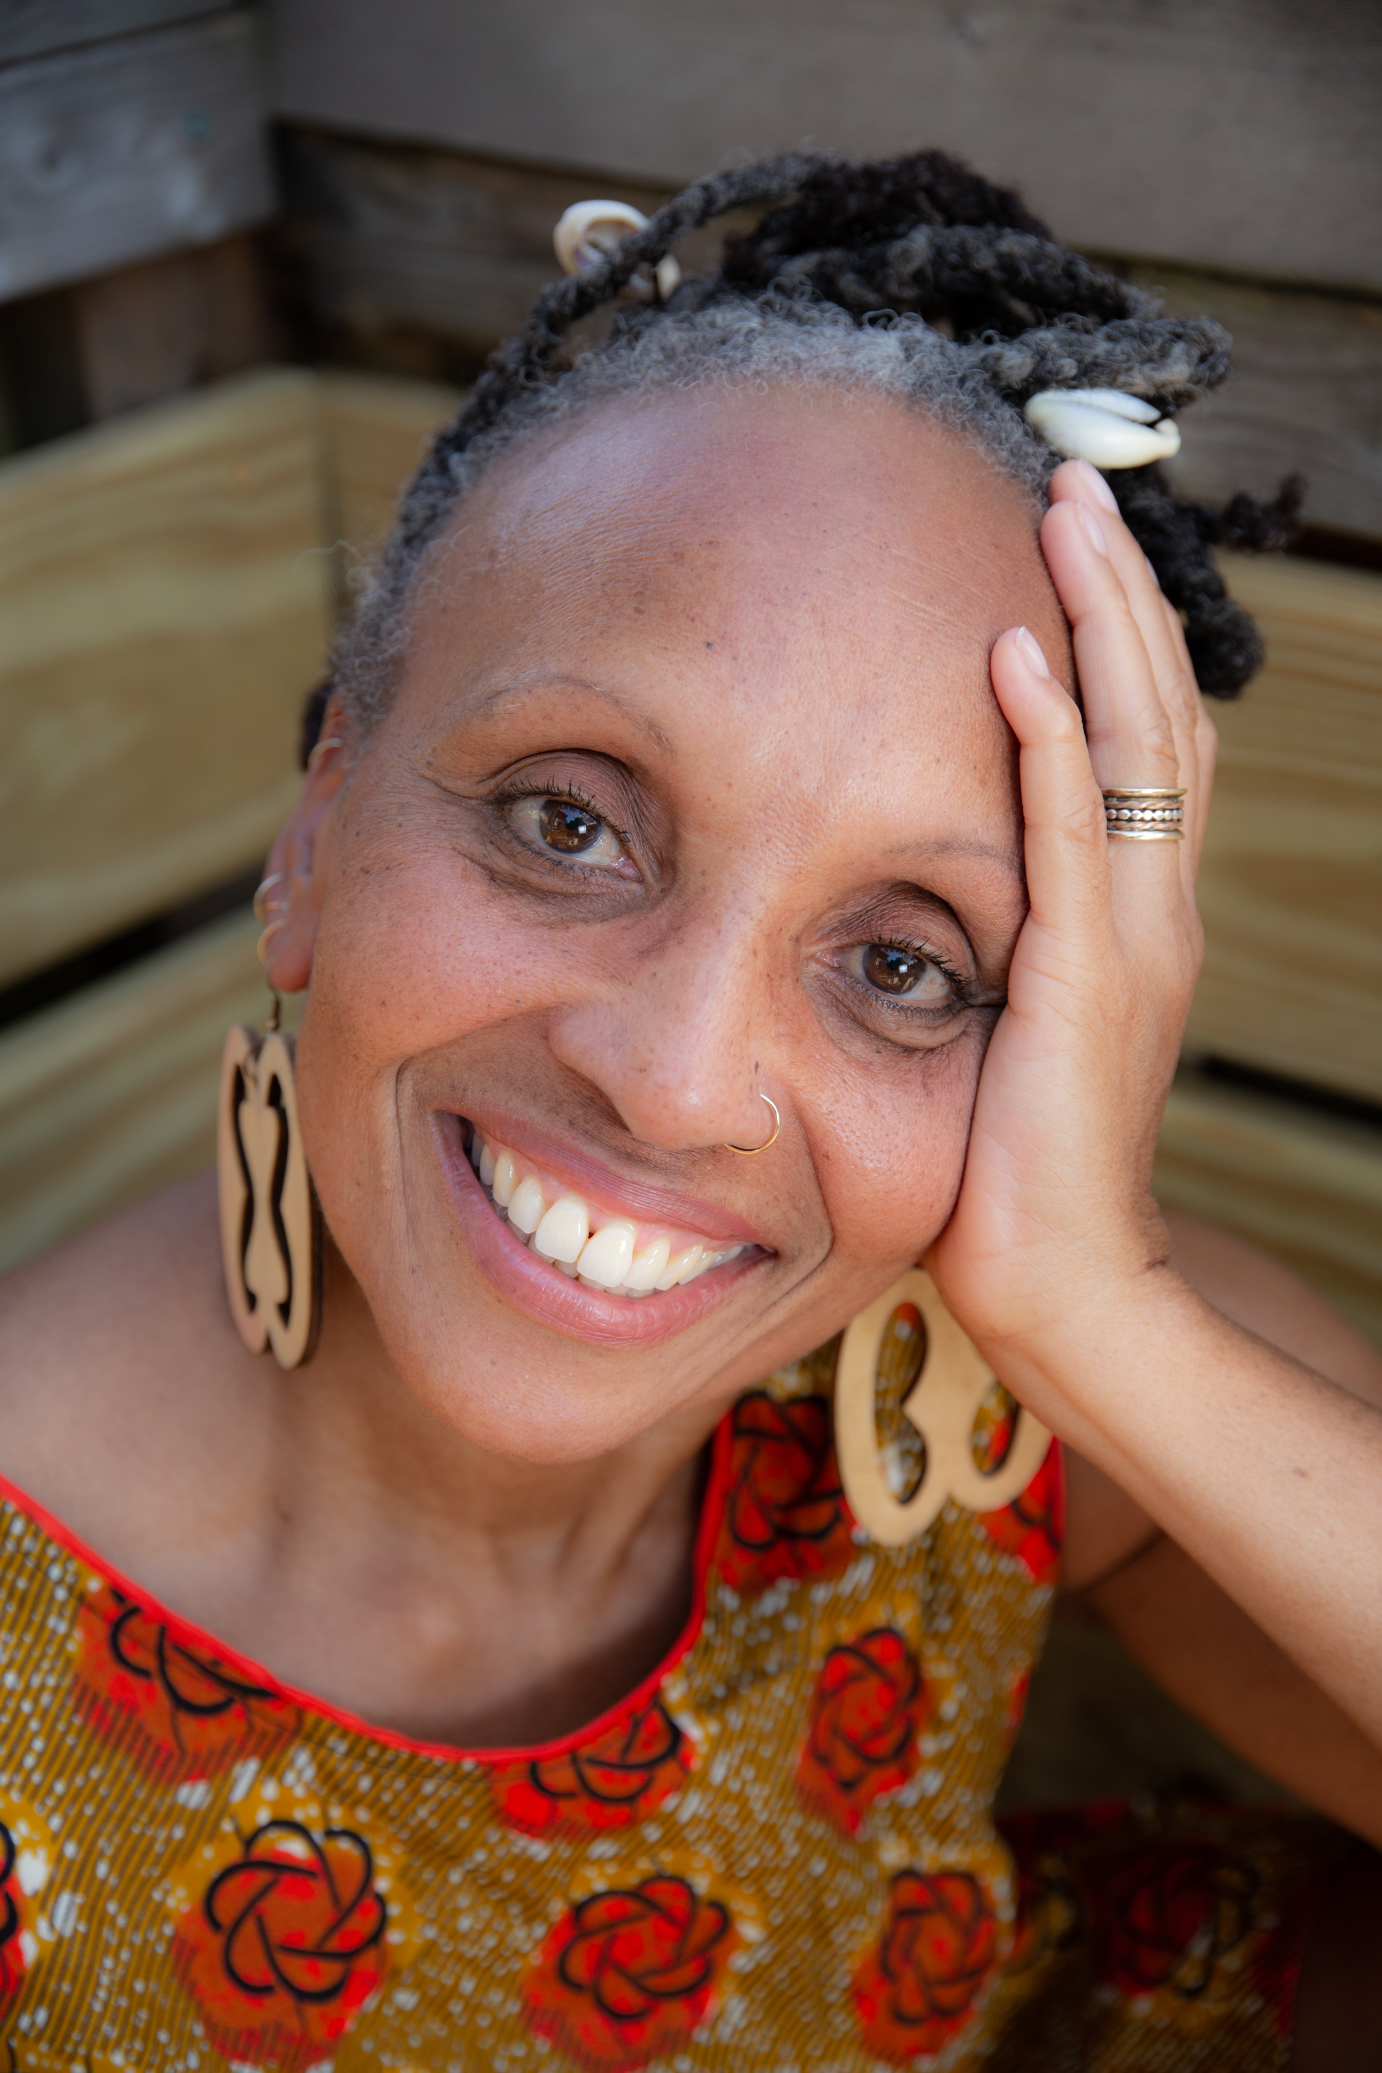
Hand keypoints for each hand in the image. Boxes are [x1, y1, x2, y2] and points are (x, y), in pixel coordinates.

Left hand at [927, 458, 1216, 1379]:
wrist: (1058, 1280)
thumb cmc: (1015, 1165)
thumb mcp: (1004, 1020)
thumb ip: (990, 939)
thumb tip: (914, 882)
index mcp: (1135, 915)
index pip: (1143, 743)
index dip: (1118, 637)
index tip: (1066, 544)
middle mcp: (1155, 909)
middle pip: (1158, 711)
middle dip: (1116, 589)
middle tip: (1070, 479)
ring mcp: (1135, 940)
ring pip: (1138, 744)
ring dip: (1099, 621)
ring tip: (1061, 513)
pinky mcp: (1089, 981)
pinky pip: (1075, 834)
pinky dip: (1054, 738)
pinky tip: (1020, 653)